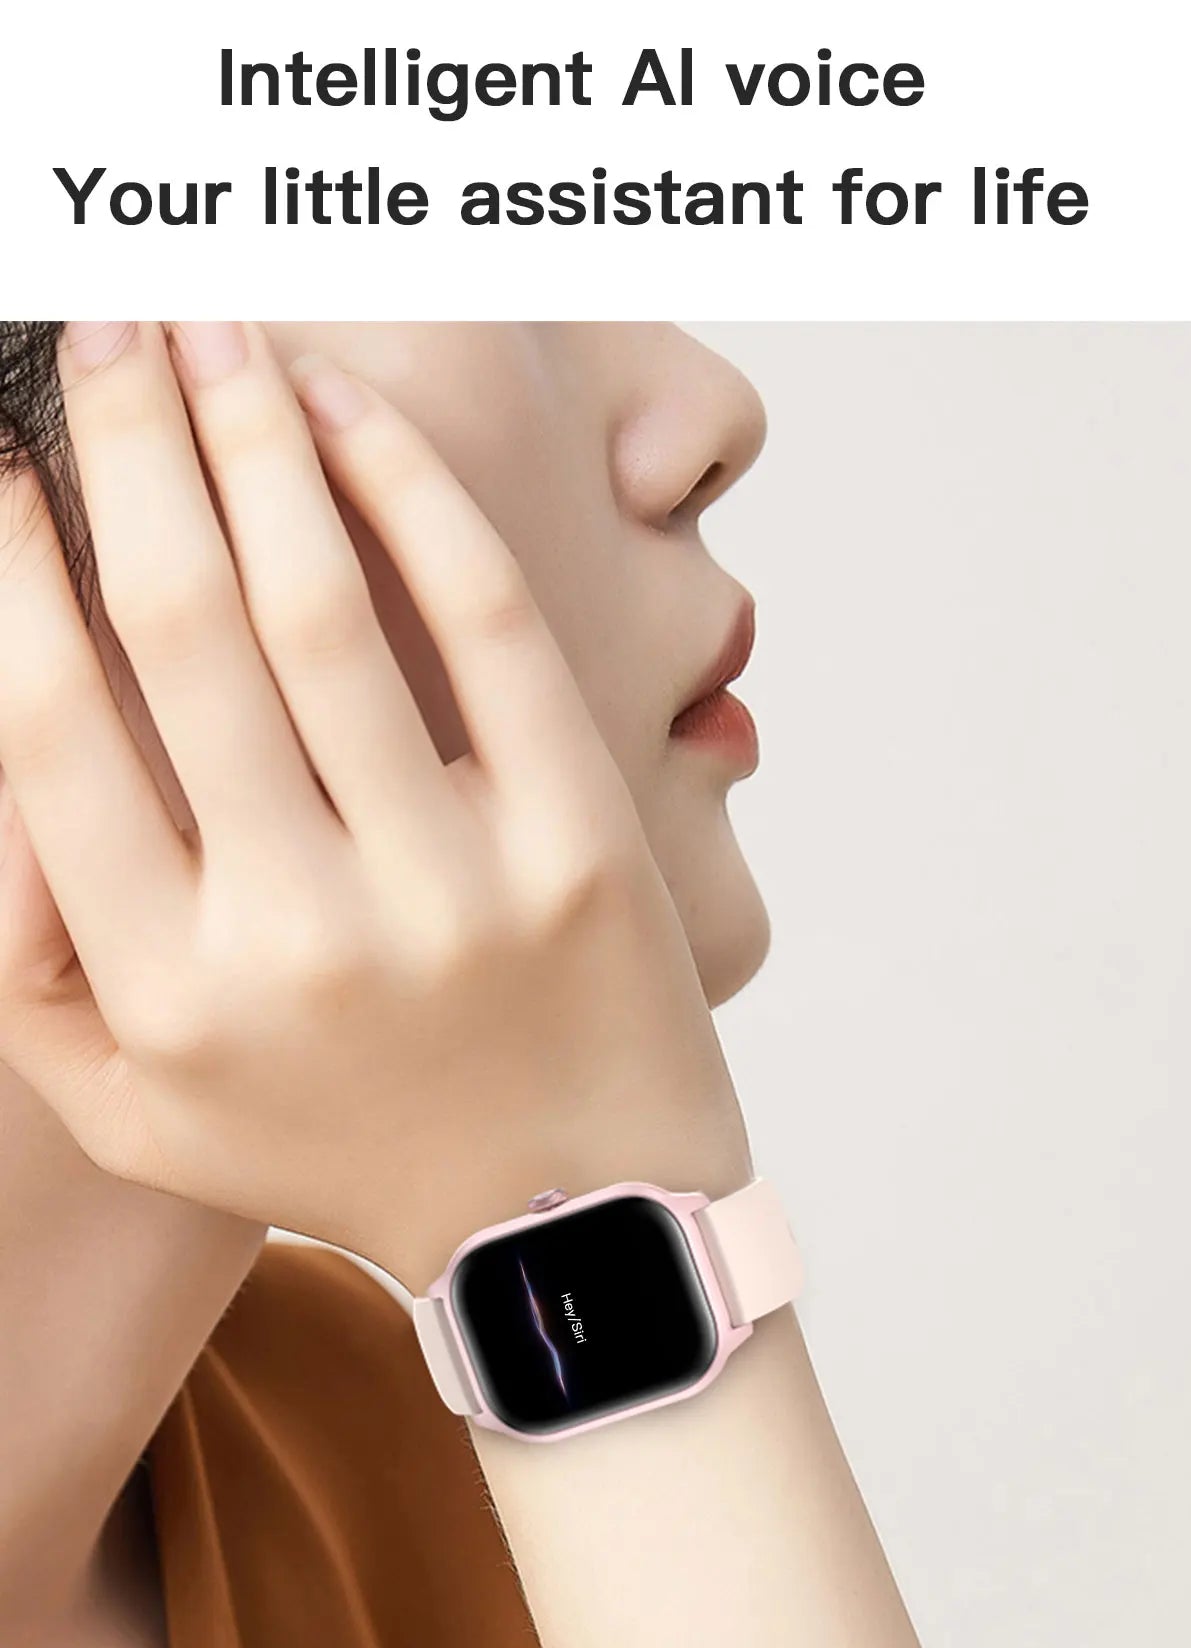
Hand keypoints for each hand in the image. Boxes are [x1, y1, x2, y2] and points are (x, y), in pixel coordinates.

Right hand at [0, 323, 747, 1286]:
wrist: (565, 1218)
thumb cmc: (346, 1151)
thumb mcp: (143, 1111)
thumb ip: (31, 969)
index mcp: (166, 989)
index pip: (46, 732)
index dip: (10, 572)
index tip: (6, 465)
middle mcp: (295, 932)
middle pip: (176, 631)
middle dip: (126, 449)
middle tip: (103, 331)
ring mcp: (448, 884)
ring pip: (321, 605)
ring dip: (251, 437)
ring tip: (212, 330)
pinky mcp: (577, 841)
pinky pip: (484, 630)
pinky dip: (412, 499)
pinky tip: (351, 413)